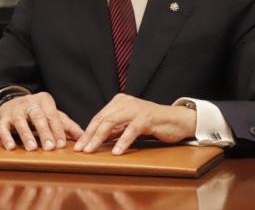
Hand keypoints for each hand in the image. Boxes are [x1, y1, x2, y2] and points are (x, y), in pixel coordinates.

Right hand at [0, 92, 82, 151]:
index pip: (52, 115)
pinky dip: (6, 137)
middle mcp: (29, 102)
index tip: (61, 144)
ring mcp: (15, 110)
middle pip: (37, 116)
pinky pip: (3, 127)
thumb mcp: (53, 115)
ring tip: (32, 148)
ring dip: (26, 135)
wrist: (13, 102)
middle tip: (49, 148)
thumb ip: (68, 126)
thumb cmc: (38, 112)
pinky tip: (11, 147)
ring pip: (20, 121)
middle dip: (44, 132)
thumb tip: (84, 137)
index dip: (57, 130)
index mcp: (44, 100)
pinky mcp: (3, 118)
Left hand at [73, 94, 195, 154]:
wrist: (176, 120)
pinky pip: (131, 130)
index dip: (87, 132)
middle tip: (81, 150)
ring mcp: (136, 109)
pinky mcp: (147, 117)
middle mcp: (125, 102)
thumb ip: (114, 130)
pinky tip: (116, 152)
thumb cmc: (152, 123)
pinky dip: (122, 141)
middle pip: (102, 119)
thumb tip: (95, 141)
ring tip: (91, 151)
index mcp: (119, 101)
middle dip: (89, 136)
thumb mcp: (129, 124)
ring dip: (99, 138)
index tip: (78, 146)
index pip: (98, 117)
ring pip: (112, 123)